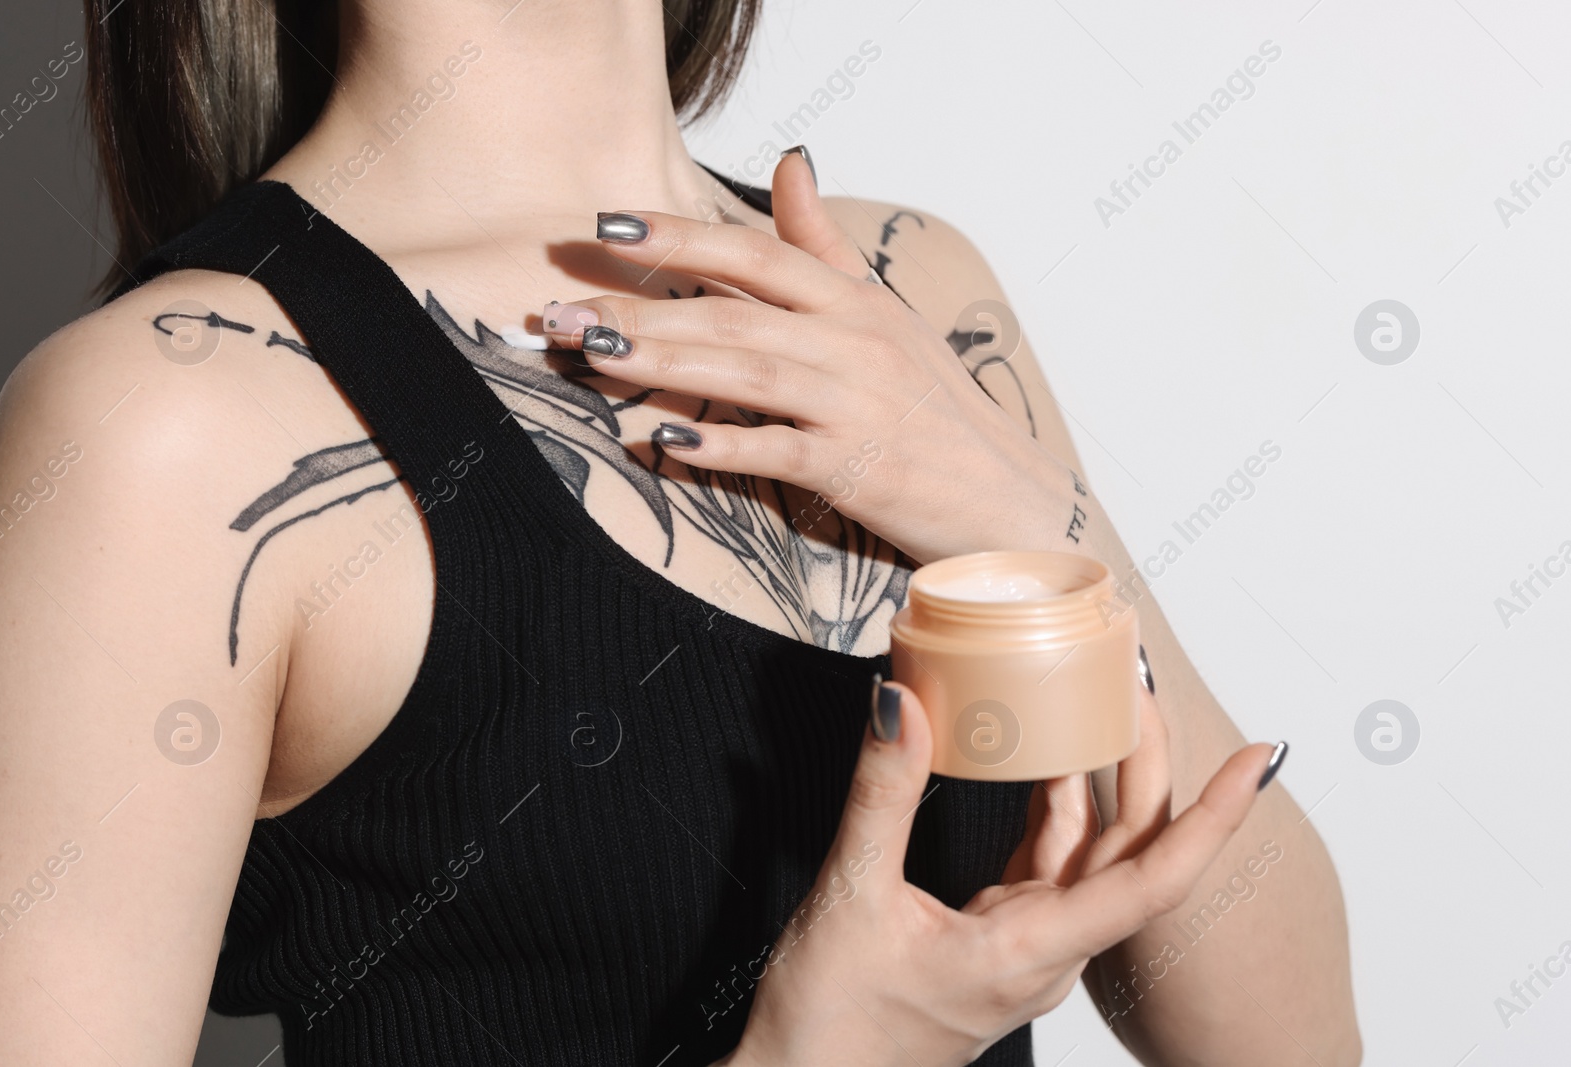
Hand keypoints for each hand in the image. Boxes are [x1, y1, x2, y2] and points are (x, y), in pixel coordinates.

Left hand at [541, 153, 1080, 564]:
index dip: (679, 235)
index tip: (605, 224)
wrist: (1008, 494)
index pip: (755, 252)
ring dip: (663, 362)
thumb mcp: (886, 312)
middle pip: (731, 312)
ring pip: (745, 371)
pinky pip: (777, 451)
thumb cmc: (936, 405)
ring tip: (593, 353)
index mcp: (853, 301)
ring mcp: (855, 405)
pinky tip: (663, 440)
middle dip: (641, 308)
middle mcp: (852, 343)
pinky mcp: (856, 470)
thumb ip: (826, 244)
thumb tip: (791, 161)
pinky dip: (721, 445)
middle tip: (562, 311)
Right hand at [720, 678, 1279, 1066]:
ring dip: (1096, 782)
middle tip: (1143, 687)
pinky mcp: (997, 940)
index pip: (1153, 880)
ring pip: (1086, 855)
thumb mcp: (851, 896)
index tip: (1256, 761)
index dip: (1212, 817)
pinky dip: (1049, 807)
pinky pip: (1044, 865)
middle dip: (1148, 768)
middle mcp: (1047, 953)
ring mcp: (1025, 948)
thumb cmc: (831, 1021)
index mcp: (1030, 952)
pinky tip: (1040, 762)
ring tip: (1098, 705)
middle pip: (1128, 854)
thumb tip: (902, 705)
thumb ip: (884, 794)